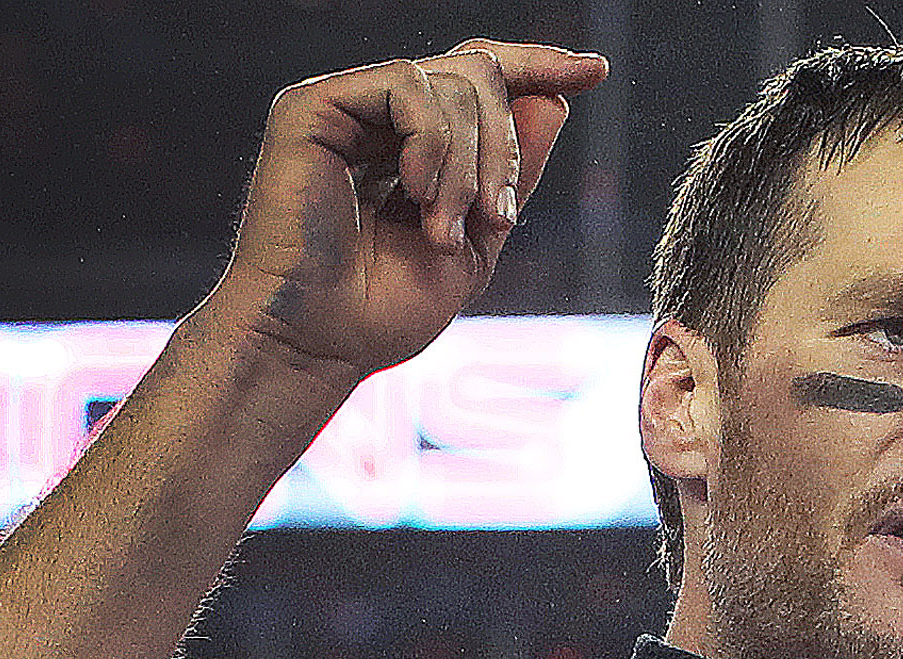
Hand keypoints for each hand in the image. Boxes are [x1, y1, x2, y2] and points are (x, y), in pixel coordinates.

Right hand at [212, 40, 604, 383]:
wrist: (316, 347)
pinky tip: (415, 191)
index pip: (477, 78)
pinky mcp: (309, 108)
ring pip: (452, 80)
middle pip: (477, 74)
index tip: (593, 73)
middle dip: (503, 146)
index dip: (536, 67)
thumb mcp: (476, 239)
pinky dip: (432, 138)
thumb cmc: (378, 314)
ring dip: (469, 161)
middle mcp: (372, 117)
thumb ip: (513, 172)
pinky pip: (407, 83)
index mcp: (405, 143)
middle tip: (494, 217)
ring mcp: (341, 108)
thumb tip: (554, 99)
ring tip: (444, 229)